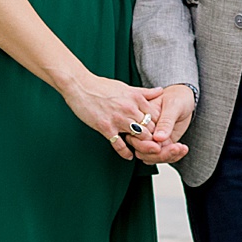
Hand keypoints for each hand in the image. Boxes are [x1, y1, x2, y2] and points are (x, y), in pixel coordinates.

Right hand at [58, 71, 181, 160]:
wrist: (80, 86)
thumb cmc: (102, 86)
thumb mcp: (126, 87)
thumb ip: (144, 92)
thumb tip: (161, 90)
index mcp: (136, 98)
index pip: (157, 115)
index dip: (161, 126)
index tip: (161, 134)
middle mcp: (130, 108)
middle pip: (151, 128)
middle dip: (155, 139)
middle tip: (157, 147)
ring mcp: (118, 119)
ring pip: (139, 137)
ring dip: (143, 146)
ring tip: (145, 152)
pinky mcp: (106, 127)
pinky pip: (119, 144)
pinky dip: (126, 152)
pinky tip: (129, 156)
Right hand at [129, 82, 193, 164]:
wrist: (185, 99)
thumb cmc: (177, 97)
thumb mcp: (173, 105)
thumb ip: (166, 121)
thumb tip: (158, 138)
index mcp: (141, 118)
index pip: (137, 137)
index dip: (145, 146)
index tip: (159, 147)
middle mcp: (144, 130)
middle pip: (141, 151)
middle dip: (158, 155)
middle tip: (175, 149)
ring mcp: (152, 138)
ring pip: (151, 157)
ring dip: (167, 156)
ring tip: (181, 148)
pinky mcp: (161, 144)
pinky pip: (162, 156)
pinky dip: (173, 156)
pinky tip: (183, 149)